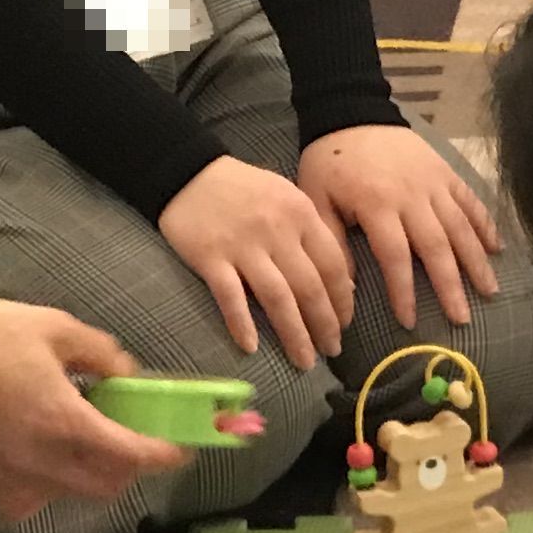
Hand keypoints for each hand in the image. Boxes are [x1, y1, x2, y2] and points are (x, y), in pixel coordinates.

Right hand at [0, 292, 182, 519]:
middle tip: (138, 434)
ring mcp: (14, 481)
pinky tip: (47, 449)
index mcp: (63, 424)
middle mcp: (42, 463)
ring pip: (77, 492)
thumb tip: (128, 375)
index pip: (133, 456)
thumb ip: (103, 355)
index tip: (183, 446)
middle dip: (133, 463)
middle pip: (111, 483)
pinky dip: (55, 480)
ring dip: (94, 469)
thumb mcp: (55, 327)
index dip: (166, 454)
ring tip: (87, 432)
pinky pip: (40, 497)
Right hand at [160, 154, 353, 370]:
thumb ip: (311, 233)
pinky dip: (242, 324)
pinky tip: (251, 348)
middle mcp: (276, 230)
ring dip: (294, 334)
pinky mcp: (210, 256)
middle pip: (309, 287)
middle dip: (324, 325)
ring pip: (277, 298)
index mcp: (300, 213)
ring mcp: (242, 245)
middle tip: (331, 351)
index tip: (345, 325)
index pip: (332, 265)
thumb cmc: (243, 188)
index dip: (342, 300)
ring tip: (304, 360)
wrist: (188, 171)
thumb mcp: (286, 197)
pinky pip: (230, 297)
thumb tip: (341, 281)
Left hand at [297, 120, 499, 331]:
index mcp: (378, 205)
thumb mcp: (316, 200)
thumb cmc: (329, 161)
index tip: (411, 321)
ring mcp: (433, 183)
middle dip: (451, 286)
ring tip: (489, 292)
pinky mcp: (445, 171)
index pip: (396, 257)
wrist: (350, 110)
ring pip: (460, 227)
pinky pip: (469, 200)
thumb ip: (333, 243)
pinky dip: (485, 224)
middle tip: (462, 319)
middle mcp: (412, 196)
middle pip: (437, 247)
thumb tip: (347, 289)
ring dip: (476, 261)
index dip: (405, 292)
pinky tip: (497, 249)